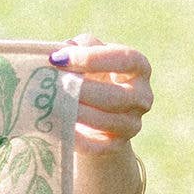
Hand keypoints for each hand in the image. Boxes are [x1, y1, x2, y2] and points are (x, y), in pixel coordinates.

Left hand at [53, 36, 152, 159]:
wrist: (93, 114)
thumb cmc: (89, 75)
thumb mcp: (87, 54)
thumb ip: (77, 47)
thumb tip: (59, 55)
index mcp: (139, 67)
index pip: (126, 59)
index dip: (94, 59)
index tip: (60, 59)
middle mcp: (142, 96)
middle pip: (116, 96)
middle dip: (82, 91)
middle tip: (54, 86)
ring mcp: (132, 124)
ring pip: (105, 121)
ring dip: (76, 114)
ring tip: (51, 105)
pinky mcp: (116, 145)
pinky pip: (97, 146)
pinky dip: (76, 138)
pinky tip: (56, 128)